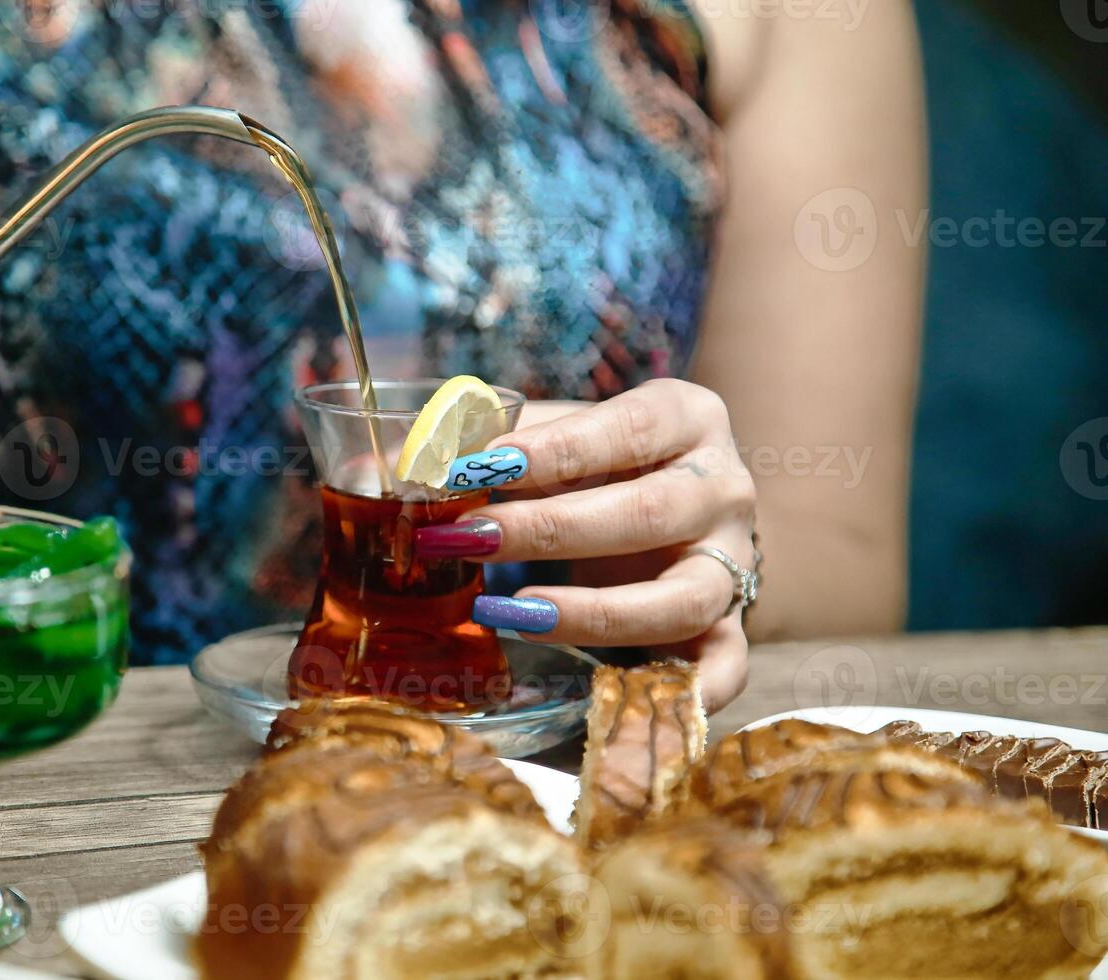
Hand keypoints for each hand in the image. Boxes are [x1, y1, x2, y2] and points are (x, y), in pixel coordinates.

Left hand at [419, 379, 756, 710]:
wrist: (680, 501)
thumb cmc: (599, 462)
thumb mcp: (556, 435)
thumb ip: (490, 442)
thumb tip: (396, 465)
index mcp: (686, 418)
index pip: (625, 429)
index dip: (552, 451)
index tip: (478, 466)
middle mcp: (723, 489)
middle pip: (648, 514)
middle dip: (548, 530)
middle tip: (467, 538)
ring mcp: (734, 564)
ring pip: (683, 599)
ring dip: (592, 614)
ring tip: (507, 613)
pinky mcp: (730, 627)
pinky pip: (725, 669)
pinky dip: (684, 694)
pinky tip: (616, 698)